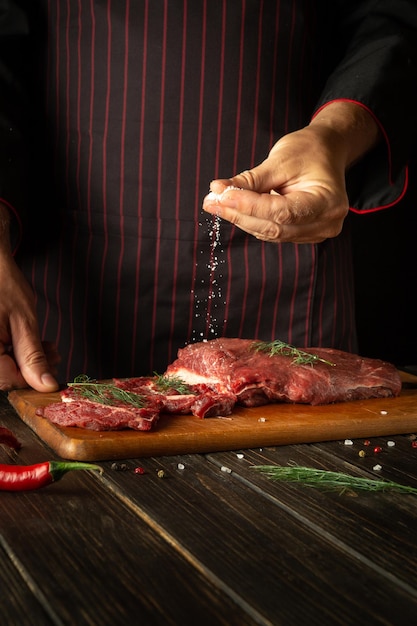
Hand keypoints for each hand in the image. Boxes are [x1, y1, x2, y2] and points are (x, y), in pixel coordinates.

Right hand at [0, 251, 59, 391]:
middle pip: (6, 377)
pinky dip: (15, 354)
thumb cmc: (3, 285)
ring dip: (26, 362)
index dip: (35, 379)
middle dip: (33, 369)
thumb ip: (33, 356)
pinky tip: (29, 343)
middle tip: (53, 354)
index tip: (53, 370)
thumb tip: (46, 385)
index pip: (10, 381)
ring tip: (45, 347)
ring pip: (3, 369)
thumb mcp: (24, 321)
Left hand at [203, 102, 379, 243]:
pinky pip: (272, 232)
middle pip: (274, 227)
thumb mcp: (280, 160)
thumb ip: (251, 180)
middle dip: (239, 214)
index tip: (223, 195)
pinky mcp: (302, 234)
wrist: (326, 152)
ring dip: (240, 219)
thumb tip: (219, 191)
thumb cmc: (308, 151)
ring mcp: (316, 233)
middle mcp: (326, 224)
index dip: (249, 206)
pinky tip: (232, 208)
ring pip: (269, 233)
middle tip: (211, 201)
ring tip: (216, 202)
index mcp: (328, 203)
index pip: (282, 212)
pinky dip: (251, 220)